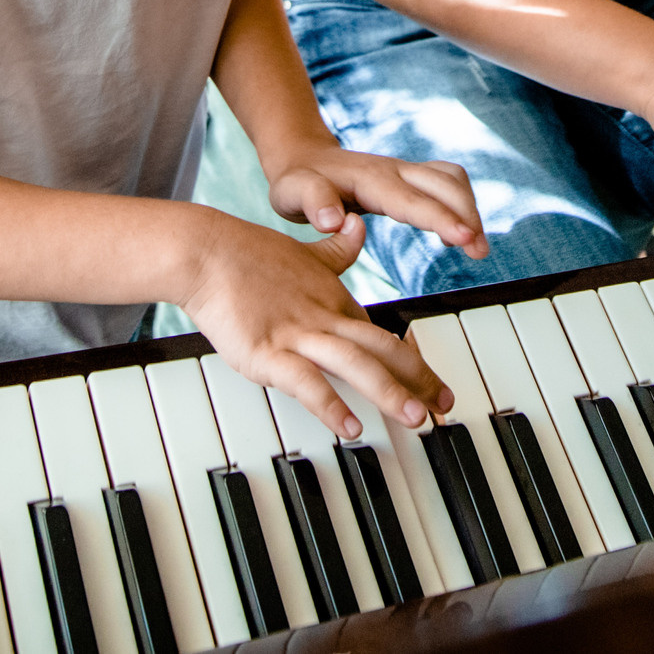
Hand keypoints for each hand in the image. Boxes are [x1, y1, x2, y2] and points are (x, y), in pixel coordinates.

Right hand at [178, 212, 454, 437]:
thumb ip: (336, 250)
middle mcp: (325, 318)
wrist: (208, 251)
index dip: (412, 362)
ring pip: (356, 364)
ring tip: (415, 418)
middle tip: (445, 407)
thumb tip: (358, 227)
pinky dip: (330, 405)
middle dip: (418, 380)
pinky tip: (350, 427)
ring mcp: (298, 336)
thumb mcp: (303, 252)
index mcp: (335, 300)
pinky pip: (306, 382)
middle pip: (383, 350)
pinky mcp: (268, 352)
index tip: (434, 386)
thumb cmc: (249, 254)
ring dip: (390, 392)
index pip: (382, 337)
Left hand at [268, 146, 489, 261]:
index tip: (465, 238)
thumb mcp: (291, 192)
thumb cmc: (298, 182)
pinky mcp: (410, 178)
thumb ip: (313, 204)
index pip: (413, 200)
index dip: (442, 219)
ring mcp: (405, 171)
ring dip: (470, 209)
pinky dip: (461, 205)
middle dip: (468, 215)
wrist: (302, 158)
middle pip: (445, 184)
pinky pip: (447, 184)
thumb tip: (334, 222)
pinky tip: (458, 234)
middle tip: (480, 253)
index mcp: (370, 179)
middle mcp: (394, 170)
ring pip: (452, 180)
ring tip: (476, 247)